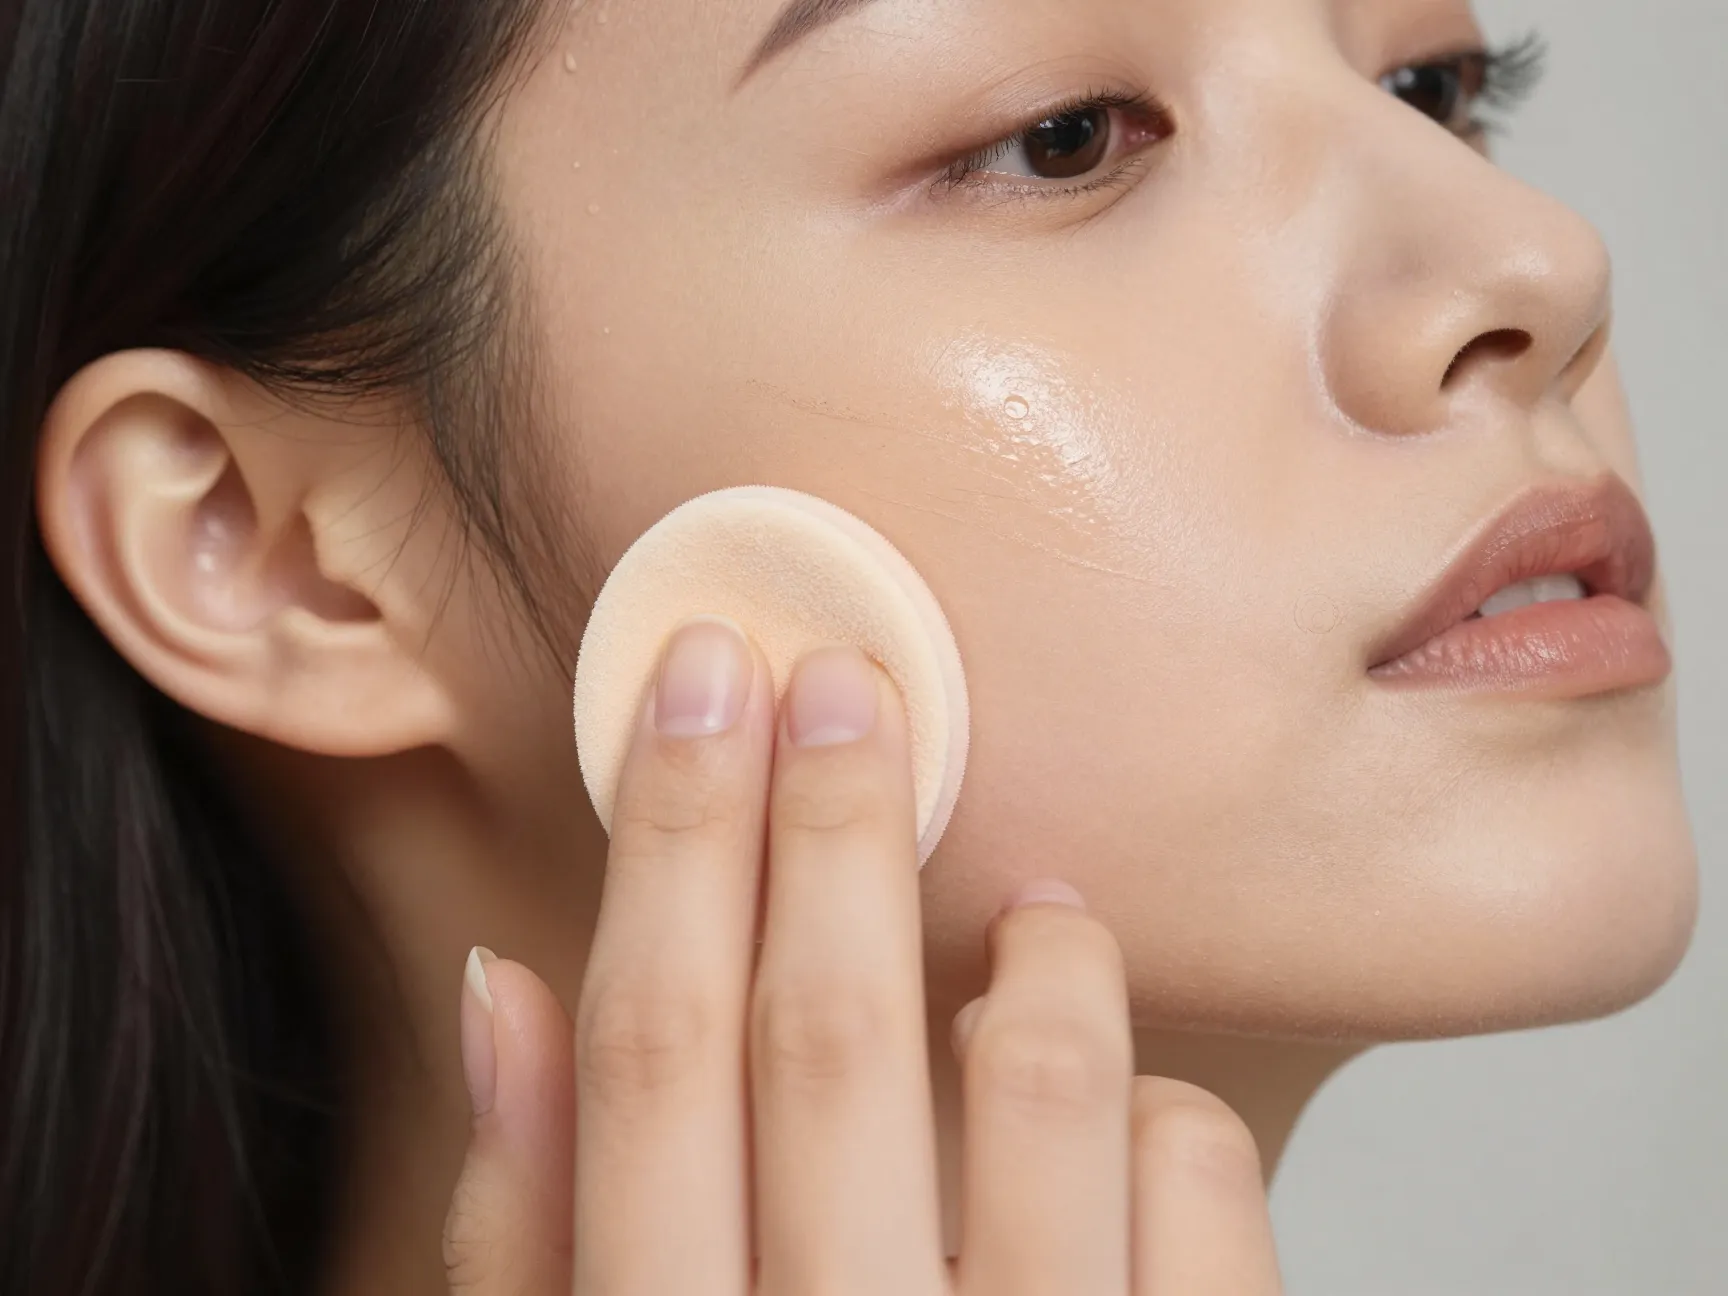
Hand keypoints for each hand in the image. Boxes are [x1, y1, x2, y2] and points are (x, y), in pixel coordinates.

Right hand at [442, 620, 1283, 1293]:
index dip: (677, 847)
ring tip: (1035, 908)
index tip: (703, 684)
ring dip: (1040, 960)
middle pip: (833, 1042)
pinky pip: (1211, 1204)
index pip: (660, 1056)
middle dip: (833, 832)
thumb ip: (534, 1227)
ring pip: (1051, 1092)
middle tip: (850, 683)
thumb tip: (505, 993)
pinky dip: (1180, 1111)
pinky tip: (1143, 1101)